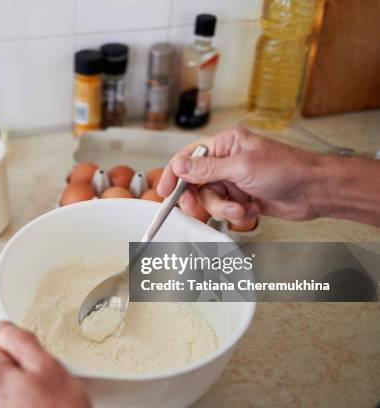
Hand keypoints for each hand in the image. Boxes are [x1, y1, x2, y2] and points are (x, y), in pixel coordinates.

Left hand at [0, 321, 89, 407]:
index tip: (35, 359)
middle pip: (2, 365)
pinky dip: (27, 402)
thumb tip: (4, 327)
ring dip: (27, 388)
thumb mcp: (47, 365)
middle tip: (45, 382)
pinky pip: (13, 401)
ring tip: (46, 399)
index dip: (22, 350)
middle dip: (24, 369)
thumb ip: (20, 340)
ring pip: (10, 385)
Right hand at [157, 127, 323, 223]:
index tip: (164, 190)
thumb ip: (207, 169)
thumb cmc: (287, 169)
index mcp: (225, 144)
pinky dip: (237, 214)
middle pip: (196, 183)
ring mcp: (234, 181)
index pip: (189, 158)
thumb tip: (179, 167)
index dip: (173, 174)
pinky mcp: (242, 198)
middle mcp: (227, 161)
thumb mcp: (241, 167)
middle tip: (195, 208)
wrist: (315, 191)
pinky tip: (251, 210)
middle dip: (199, 198)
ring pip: (211, 200)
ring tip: (241, 208)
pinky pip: (226, 210)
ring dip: (224, 208)